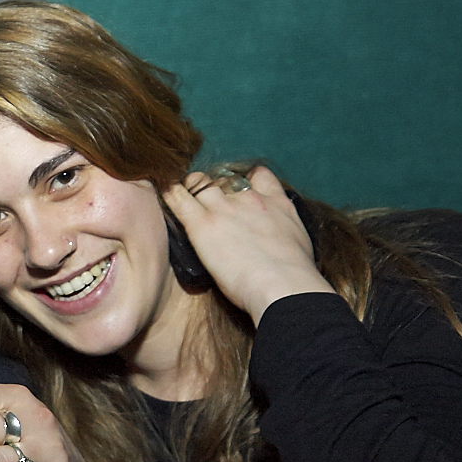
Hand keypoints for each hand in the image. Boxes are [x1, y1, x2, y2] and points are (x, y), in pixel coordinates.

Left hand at [163, 165, 333, 324]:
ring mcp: (224, 208)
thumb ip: (282, 230)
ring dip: (190, 188)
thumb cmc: (294, 276)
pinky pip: (179, 198)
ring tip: (182, 195)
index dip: (245, 180)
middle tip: (205, 200)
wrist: (284, 285)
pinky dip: (169, 194)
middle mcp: (249, 199)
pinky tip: (163, 194)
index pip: (259, 176)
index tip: (237, 189)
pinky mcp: (202, 223)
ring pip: (199, 183)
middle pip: (225, 180)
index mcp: (276, 203)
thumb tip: (276, 239)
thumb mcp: (298, 241)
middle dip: (214, 186)